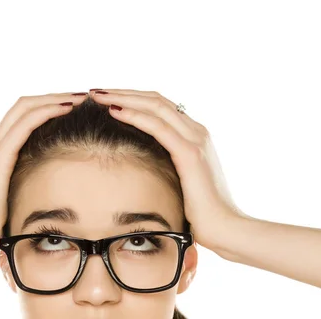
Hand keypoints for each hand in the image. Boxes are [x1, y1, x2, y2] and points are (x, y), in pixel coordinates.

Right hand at [0, 92, 88, 254]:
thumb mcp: (10, 194)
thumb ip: (22, 180)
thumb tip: (46, 182)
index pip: (23, 114)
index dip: (49, 105)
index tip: (76, 106)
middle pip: (26, 103)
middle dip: (56, 96)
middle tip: (84, 96)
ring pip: (27, 106)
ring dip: (56, 98)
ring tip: (82, 97)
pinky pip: (26, 122)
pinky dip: (48, 111)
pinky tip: (68, 109)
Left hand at [91, 88, 250, 250]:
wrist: (225, 229)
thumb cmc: (200, 212)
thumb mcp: (181, 180)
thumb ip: (168, 164)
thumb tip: (142, 162)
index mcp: (194, 135)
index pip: (160, 105)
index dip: (132, 98)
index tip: (107, 98)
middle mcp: (197, 131)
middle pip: (155, 100)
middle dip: (123, 92)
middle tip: (96, 91)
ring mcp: (195, 139)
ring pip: (155, 106)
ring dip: (124, 98)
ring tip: (98, 95)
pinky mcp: (190, 153)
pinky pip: (158, 127)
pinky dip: (134, 116)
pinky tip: (114, 112)